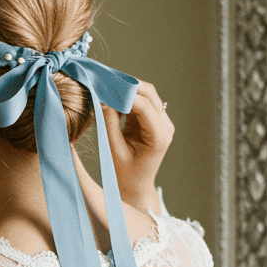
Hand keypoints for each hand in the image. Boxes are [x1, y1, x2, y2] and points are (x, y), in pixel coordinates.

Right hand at [101, 80, 173, 213]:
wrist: (135, 187)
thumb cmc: (124, 174)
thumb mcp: (114, 150)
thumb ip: (109, 123)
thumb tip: (102, 99)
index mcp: (159, 136)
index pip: (144, 106)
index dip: (124, 94)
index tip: (104, 87)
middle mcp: (164, 126)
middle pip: (149, 94)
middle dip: (127, 85)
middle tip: (104, 79)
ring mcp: (160, 122)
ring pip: (145, 94)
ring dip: (125, 88)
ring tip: (105, 86)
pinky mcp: (151, 120)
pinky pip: (139, 101)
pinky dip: (125, 97)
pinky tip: (110, 96)